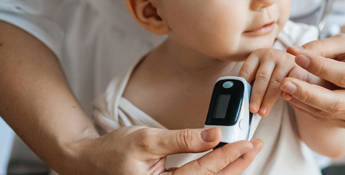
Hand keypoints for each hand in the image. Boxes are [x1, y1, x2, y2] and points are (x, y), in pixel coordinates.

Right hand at [70, 126, 263, 174]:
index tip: (246, 142)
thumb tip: (213, 135)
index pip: (203, 172)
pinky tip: (227, 156)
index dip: (227, 157)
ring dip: (229, 166)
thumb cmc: (113, 151)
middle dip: (236, 164)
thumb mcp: (147, 139)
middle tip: (255, 145)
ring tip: (246, 149)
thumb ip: (181, 139)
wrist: (90, 161)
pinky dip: (214, 167)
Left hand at [238, 48, 307, 116]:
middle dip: (256, 96)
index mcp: (256, 55)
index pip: (247, 71)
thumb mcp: (259, 72)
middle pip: (262, 78)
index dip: (244, 87)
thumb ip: (252, 83)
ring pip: (276, 82)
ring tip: (263, 111)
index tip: (242, 100)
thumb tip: (244, 101)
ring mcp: (285, 60)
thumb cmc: (272, 71)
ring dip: (269, 99)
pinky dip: (289, 89)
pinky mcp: (298, 67)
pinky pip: (293, 80)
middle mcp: (270, 55)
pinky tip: (286, 98)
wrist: (294, 63)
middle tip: (253, 109)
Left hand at [280, 33, 344, 128]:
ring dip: (302, 101)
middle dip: (308, 94)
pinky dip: (305, 107)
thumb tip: (292, 50)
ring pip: (327, 113)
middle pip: (337, 102)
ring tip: (284, 88)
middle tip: (285, 82)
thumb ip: (321, 46)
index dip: (320, 68)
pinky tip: (293, 96)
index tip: (297, 57)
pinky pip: (324, 118)